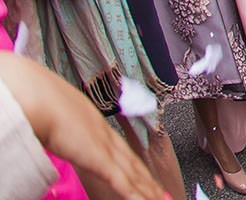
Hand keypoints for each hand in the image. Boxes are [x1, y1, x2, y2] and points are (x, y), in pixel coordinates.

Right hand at [0, 51, 162, 199]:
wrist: (39, 98)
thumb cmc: (42, 103)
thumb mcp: (59, 121)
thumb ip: (67, 133)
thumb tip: (61, 138)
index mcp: (98, 128)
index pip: (123, 153)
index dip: (137, 167)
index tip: (147, 178)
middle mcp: (106, 137)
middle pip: (133, 165)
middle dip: (148, 182)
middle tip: (162, 193)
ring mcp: (104, 147)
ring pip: (133, 174)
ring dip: (147, 190)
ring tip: (161, 199)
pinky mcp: (98, 157)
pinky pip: (120, 179)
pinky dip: (134, 192)